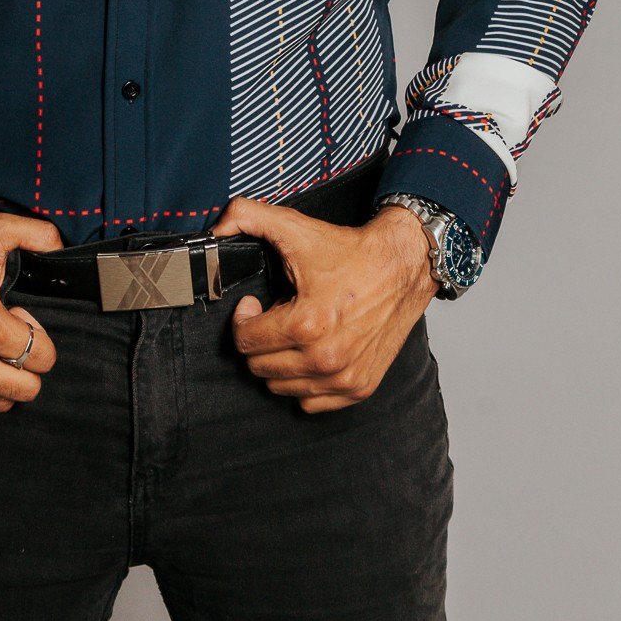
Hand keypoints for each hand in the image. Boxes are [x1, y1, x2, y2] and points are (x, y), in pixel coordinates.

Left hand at [209, 197, 437, 411]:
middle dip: (259, 339)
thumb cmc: (352, 252)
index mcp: (306, 325)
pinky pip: (311, 403)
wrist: (403, 266)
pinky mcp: (360, 387)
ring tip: (294, 333)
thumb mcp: (296, 227)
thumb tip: (216, 228)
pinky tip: (310, 353)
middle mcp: (325, 358)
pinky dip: (305, 383)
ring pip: (281, 387)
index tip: (255, 305)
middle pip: (259, 367)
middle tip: (275, 317)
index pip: (245, 341)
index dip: (243, 319)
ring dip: (280, 362)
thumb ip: (246, 217)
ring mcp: (344, 377)